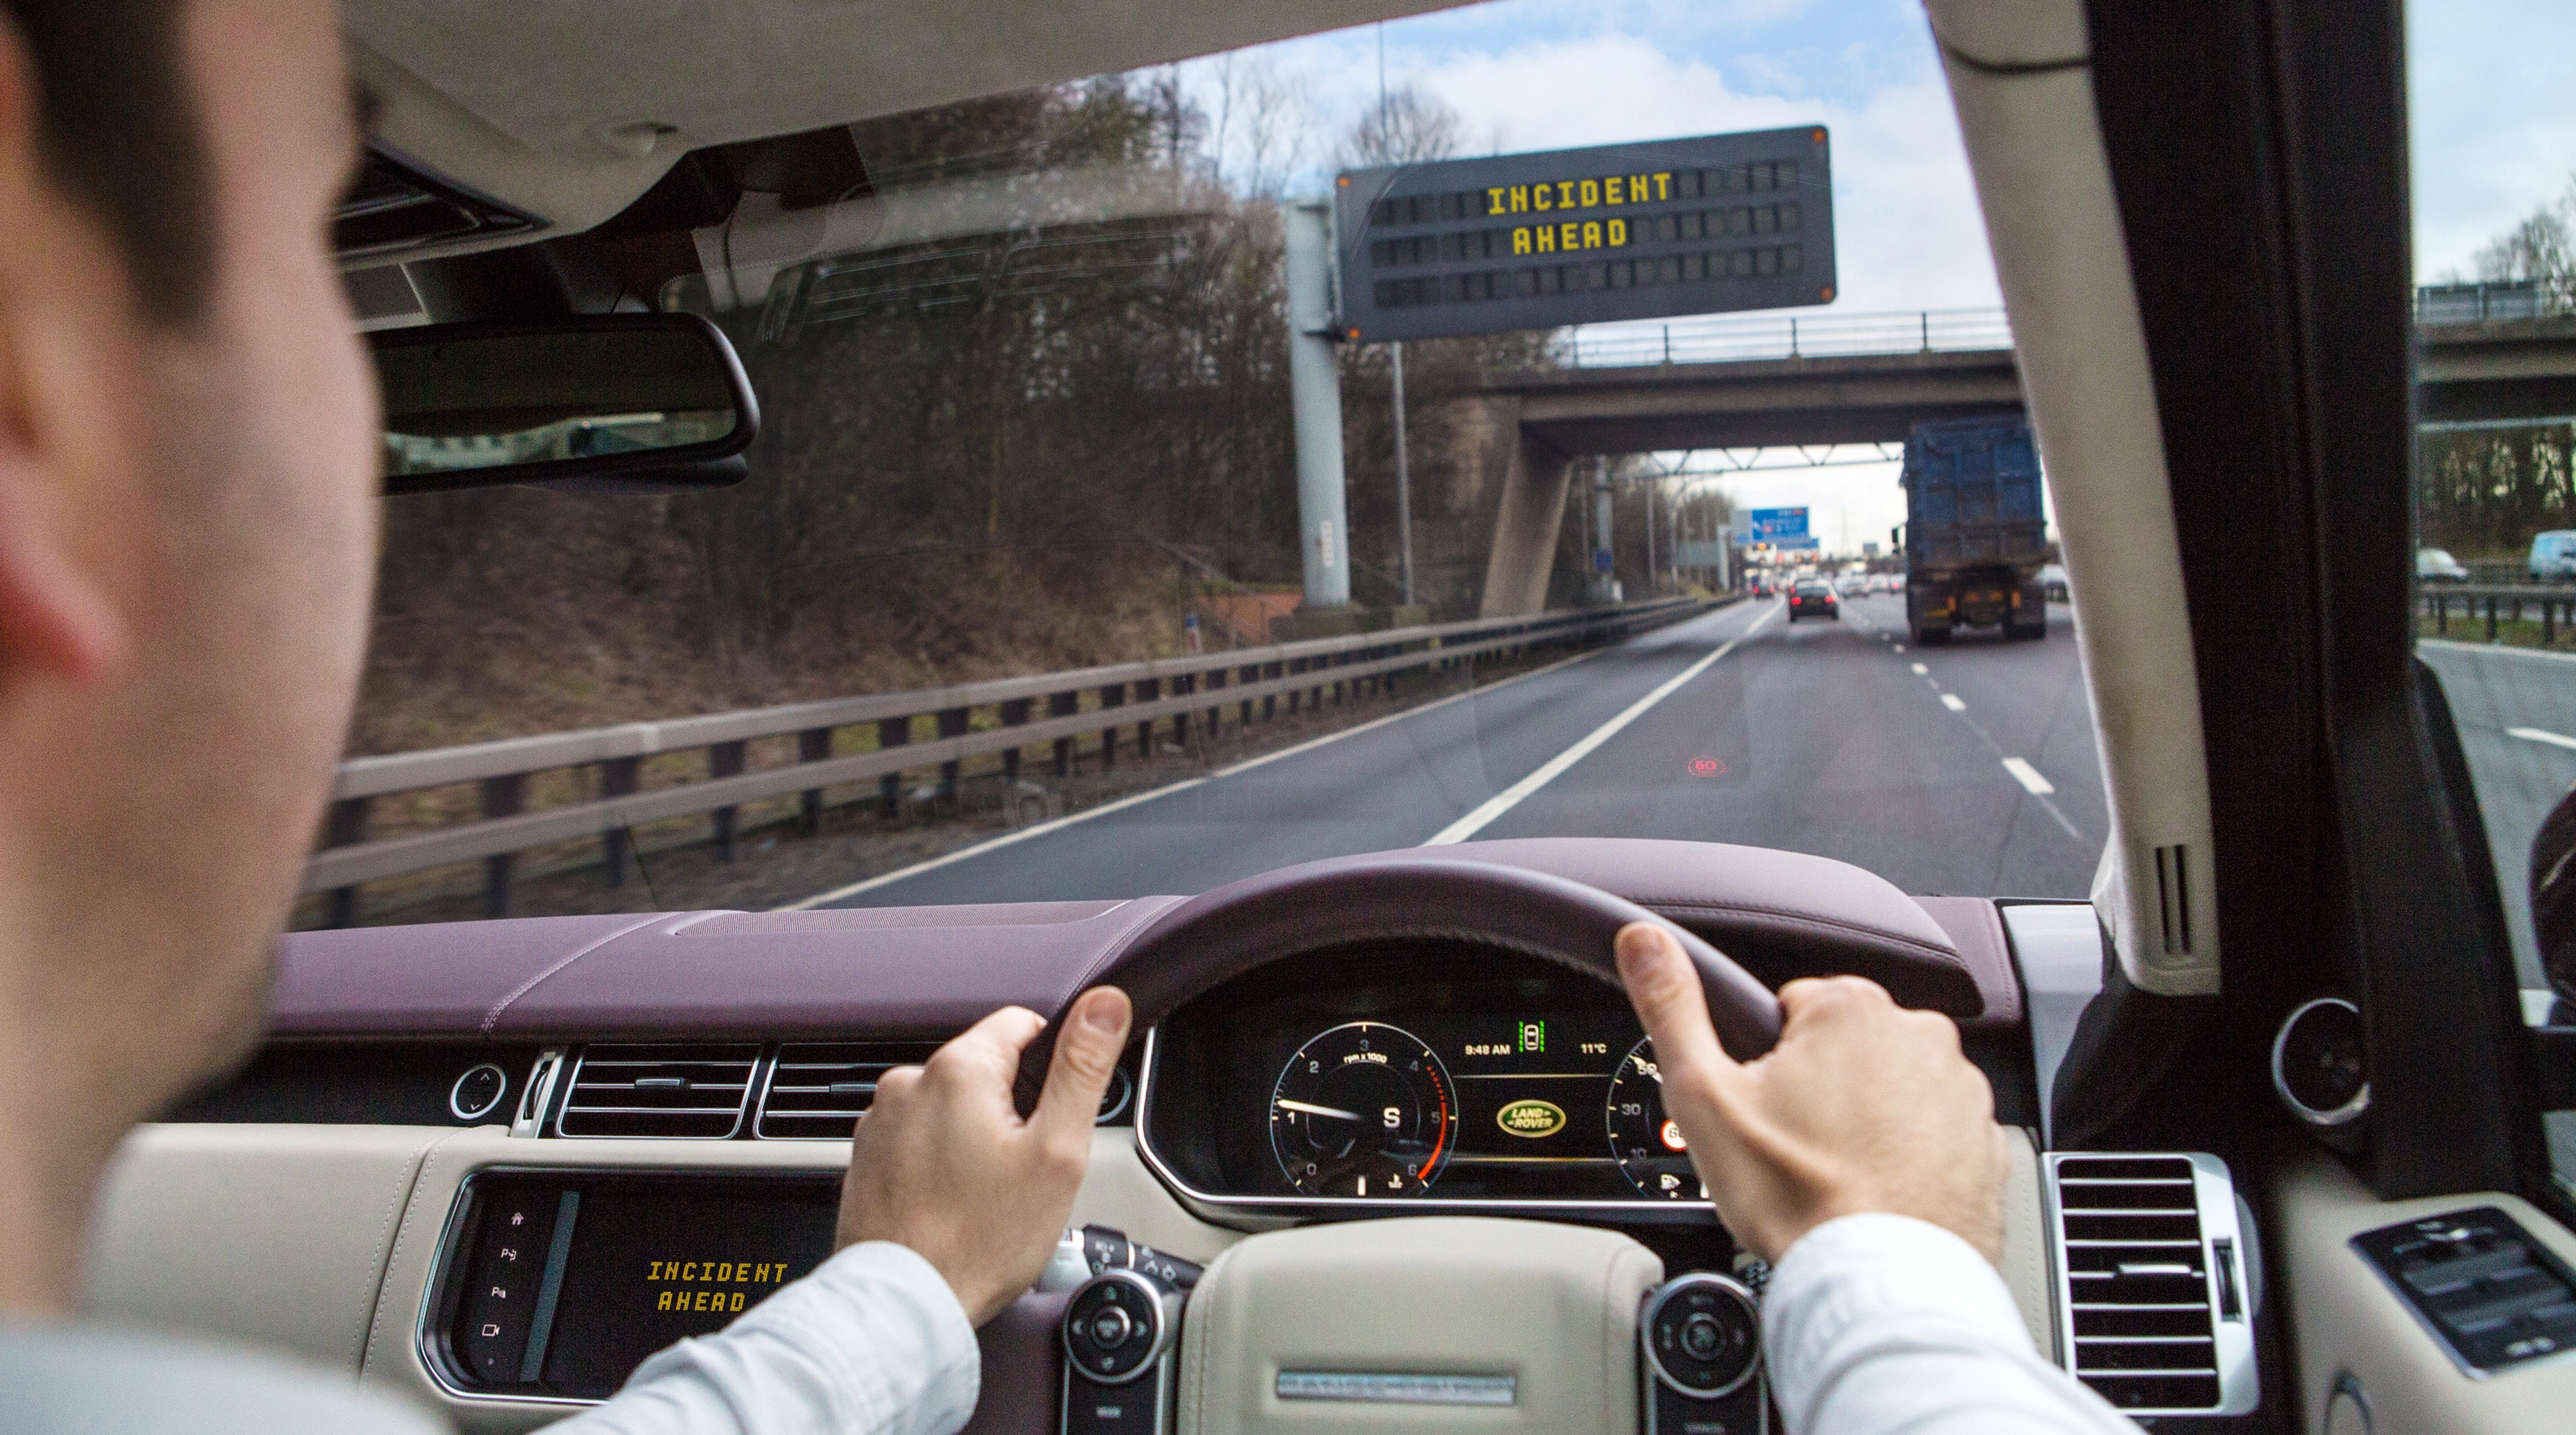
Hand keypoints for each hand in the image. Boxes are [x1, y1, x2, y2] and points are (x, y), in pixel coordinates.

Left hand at [836, 987, 1132, 1322]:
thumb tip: (1104, 1004)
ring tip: (983, 1195)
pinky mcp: (866, 1158)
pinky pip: (918, 1140)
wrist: (906, 1307)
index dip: (1053, 1068)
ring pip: (950, 1107)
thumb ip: (1082, 1069)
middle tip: (1022, 1169)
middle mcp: (908, 1084)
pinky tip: (951, 1205)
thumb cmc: (979, 1242)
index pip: (1023, 1024)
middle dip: (1012, 1110)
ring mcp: (880, 1122)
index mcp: (958, 1070)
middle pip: (985, 1070)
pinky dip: (939, 1163)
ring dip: (972, 1136)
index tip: (1053, 1117)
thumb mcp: (1057, 1152)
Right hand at [1616, 923, 2007, 1263]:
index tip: (1765, 1109)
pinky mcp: (1986, 1142)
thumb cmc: (1800, 1197)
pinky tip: (1879, 1192)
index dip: (1765, 1063)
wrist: (1878, 1284)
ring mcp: (1962, 1090)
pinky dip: (1910, 1157)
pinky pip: (1936, 1134)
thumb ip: (1672, 1007)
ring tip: (1838, 1175)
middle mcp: (1920, 1035)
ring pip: (1892, 1089)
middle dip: (1819, 1089)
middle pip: (1845, 1048)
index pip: (1792, 1010)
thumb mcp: (1705, 1096)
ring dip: (1868, 1121)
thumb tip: (1643, 943)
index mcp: (1850, 1009)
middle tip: (1795, 1148)